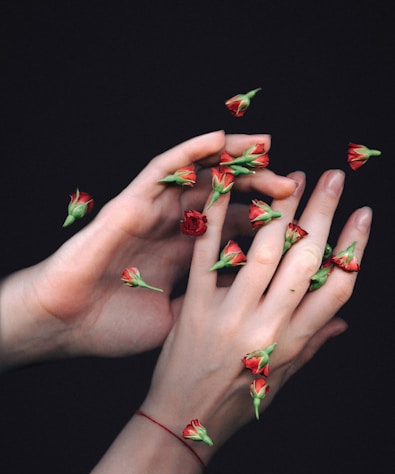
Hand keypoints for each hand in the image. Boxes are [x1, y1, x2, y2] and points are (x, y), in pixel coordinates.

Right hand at [0, 131, 295, 363]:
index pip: (232, 230)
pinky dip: (191, 151)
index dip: (264, 221)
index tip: (298, 218)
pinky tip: (220, 140)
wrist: (66, 324)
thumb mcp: (177, 318)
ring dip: (231, 159)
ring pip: (198, 175)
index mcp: (185, 257)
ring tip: (265, 147)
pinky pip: (162, 168)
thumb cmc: (114, 326)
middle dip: (258, 187)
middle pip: (223, 198)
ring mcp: (153, 212)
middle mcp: (173, 229)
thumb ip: (209, 304)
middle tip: (292, 183)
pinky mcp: (131, 202)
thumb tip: (247, 308)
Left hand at [141, 169, 371, 459]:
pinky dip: (214, 220)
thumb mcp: (280, 383)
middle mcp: (266, 327)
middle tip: (333, 177)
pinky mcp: (194, 309)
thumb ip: (311, 348)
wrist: (182, 423)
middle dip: (322, 213)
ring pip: (262, 252)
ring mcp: (229, 316)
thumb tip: (344, 324)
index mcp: (292, 344)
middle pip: (303, 260)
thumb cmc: (234, 404)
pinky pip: (207, 257)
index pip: (335, 288)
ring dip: (280, 211)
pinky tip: (224, 191)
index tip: (362, 215)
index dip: (353, 247)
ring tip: (291, 179)